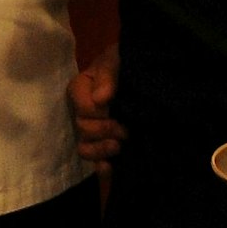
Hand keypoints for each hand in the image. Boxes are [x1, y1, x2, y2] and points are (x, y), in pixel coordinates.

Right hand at [69, 47, 125, 163]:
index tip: (112, 106)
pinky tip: (110, 168)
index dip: (96, 112)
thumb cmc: (126, 62)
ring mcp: (94, 131)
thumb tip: (100, 99)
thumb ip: (108, 74)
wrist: (146, 72)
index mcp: (81, 89)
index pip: (81, 108)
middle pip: (82, 129)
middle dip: (104, 130)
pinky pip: (96, 163)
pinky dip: (102, 168)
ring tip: (119, 146)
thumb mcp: (116, 59)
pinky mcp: (106, 145)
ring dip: (101, 150)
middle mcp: (83, 111)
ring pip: (84, 149)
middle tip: (124, 128)